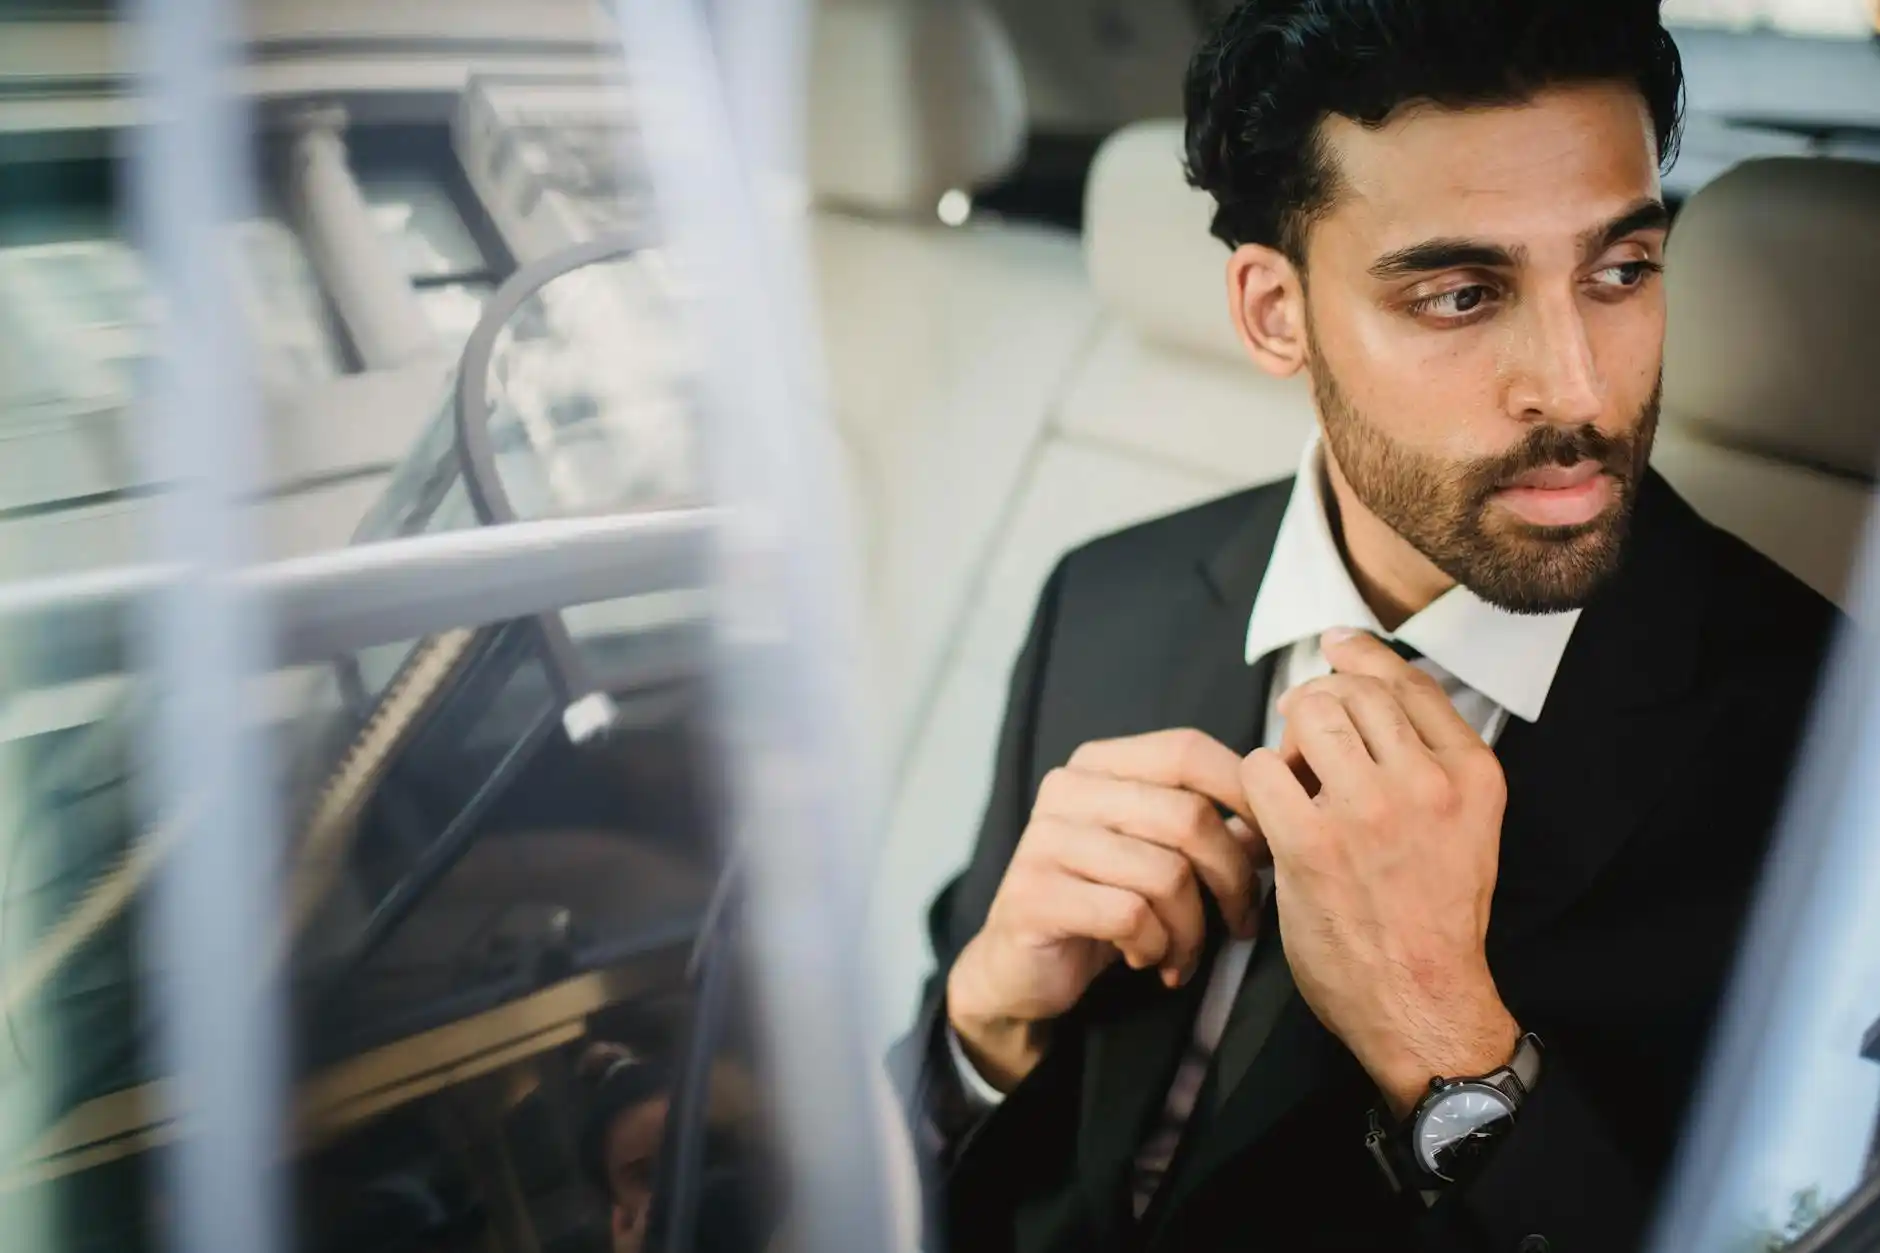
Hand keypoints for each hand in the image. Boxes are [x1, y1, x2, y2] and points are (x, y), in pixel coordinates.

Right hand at [948, 729, 1267, 1090]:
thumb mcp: (1154, 853)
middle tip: (1239, 920)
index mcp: (1098, 764)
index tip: (1268, 846)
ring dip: (1193, 929)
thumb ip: (1206, 827)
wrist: (1020, 968)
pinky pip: (1132, 916)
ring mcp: (1045, 840)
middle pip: (1188, 817)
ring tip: (1183, 951)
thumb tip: (1274, 820)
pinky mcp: (1035, 895)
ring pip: (1166, 874)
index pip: (1188, 750)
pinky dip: (1155, 947)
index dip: (1243, 794)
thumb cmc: (1100, 903)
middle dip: (1231, 878)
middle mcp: (1067, 789)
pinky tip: (1145, 958)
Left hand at [1240, 630, 1517, 1116]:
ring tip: (1291, 778)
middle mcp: (1427, 782)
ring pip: (1309, 713)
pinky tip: (1269, 814)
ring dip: (1288, 738)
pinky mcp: (1313, 842)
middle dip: (1317, 704)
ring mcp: (1369, 810)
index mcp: (1472, 774)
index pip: (1409, 683)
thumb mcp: (1465, 827)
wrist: (1421, 1001)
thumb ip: (1428, 762)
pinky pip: (1261, 769)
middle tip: (1303, 737)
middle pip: (1352, 690)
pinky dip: (1256, 784)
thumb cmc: (1432, 918)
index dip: (1364, 658)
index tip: (1337, 647)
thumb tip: (1362, 692)